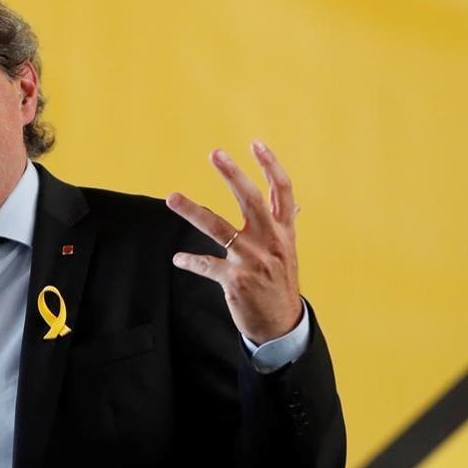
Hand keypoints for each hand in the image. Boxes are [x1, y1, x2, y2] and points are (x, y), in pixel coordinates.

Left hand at [166, 140, 303, 343]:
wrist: (281, 324)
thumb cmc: (280, 283)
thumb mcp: (288, 252)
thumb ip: (286, 224)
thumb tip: (296, 203)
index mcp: (283, 231)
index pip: (283, 190)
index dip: (271, 165)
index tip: (256, 143)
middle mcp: (270, 241)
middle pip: (251, 200)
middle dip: (232, 175)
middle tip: (216, 153)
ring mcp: (252, 260)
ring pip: (218, 227)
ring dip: (192, 211)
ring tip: (172, 197)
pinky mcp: (235, 280)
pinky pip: (206, 265)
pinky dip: (190, 261)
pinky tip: (178, 259)